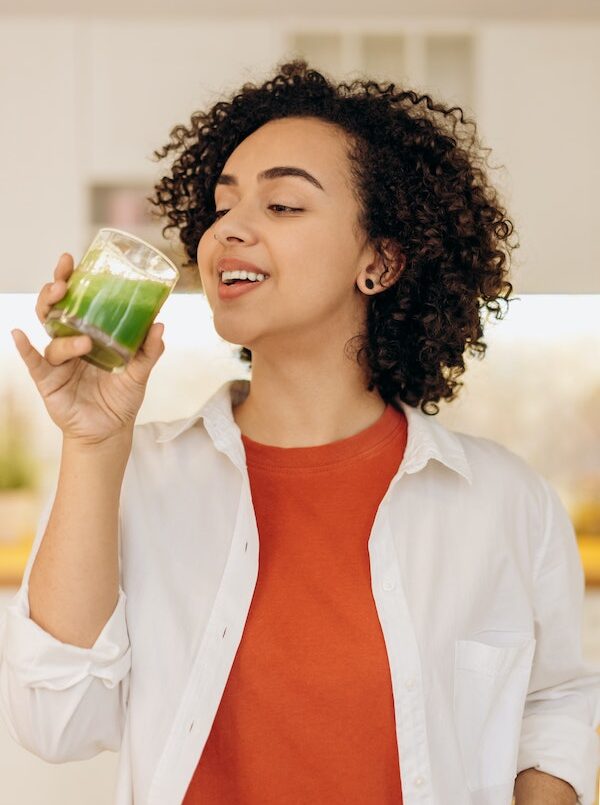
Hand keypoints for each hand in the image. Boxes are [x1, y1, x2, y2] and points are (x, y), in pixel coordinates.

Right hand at [11, 252, 165, 445]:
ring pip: (51, 336)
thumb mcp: (140, 372)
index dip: (71, 279)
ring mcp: (57, 361)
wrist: (111, 431)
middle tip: (63, 282)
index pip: (76, 300)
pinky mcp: (48, 381)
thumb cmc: (121, 398)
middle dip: (54, 291)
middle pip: (55, 309)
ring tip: (83, 341)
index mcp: (88, 333)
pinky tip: (19, 336)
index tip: (71, 259)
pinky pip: (33, 362)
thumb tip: (159, 324)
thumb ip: (149, 350)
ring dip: (63, 331)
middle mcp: (69, 342)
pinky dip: (25, 349)